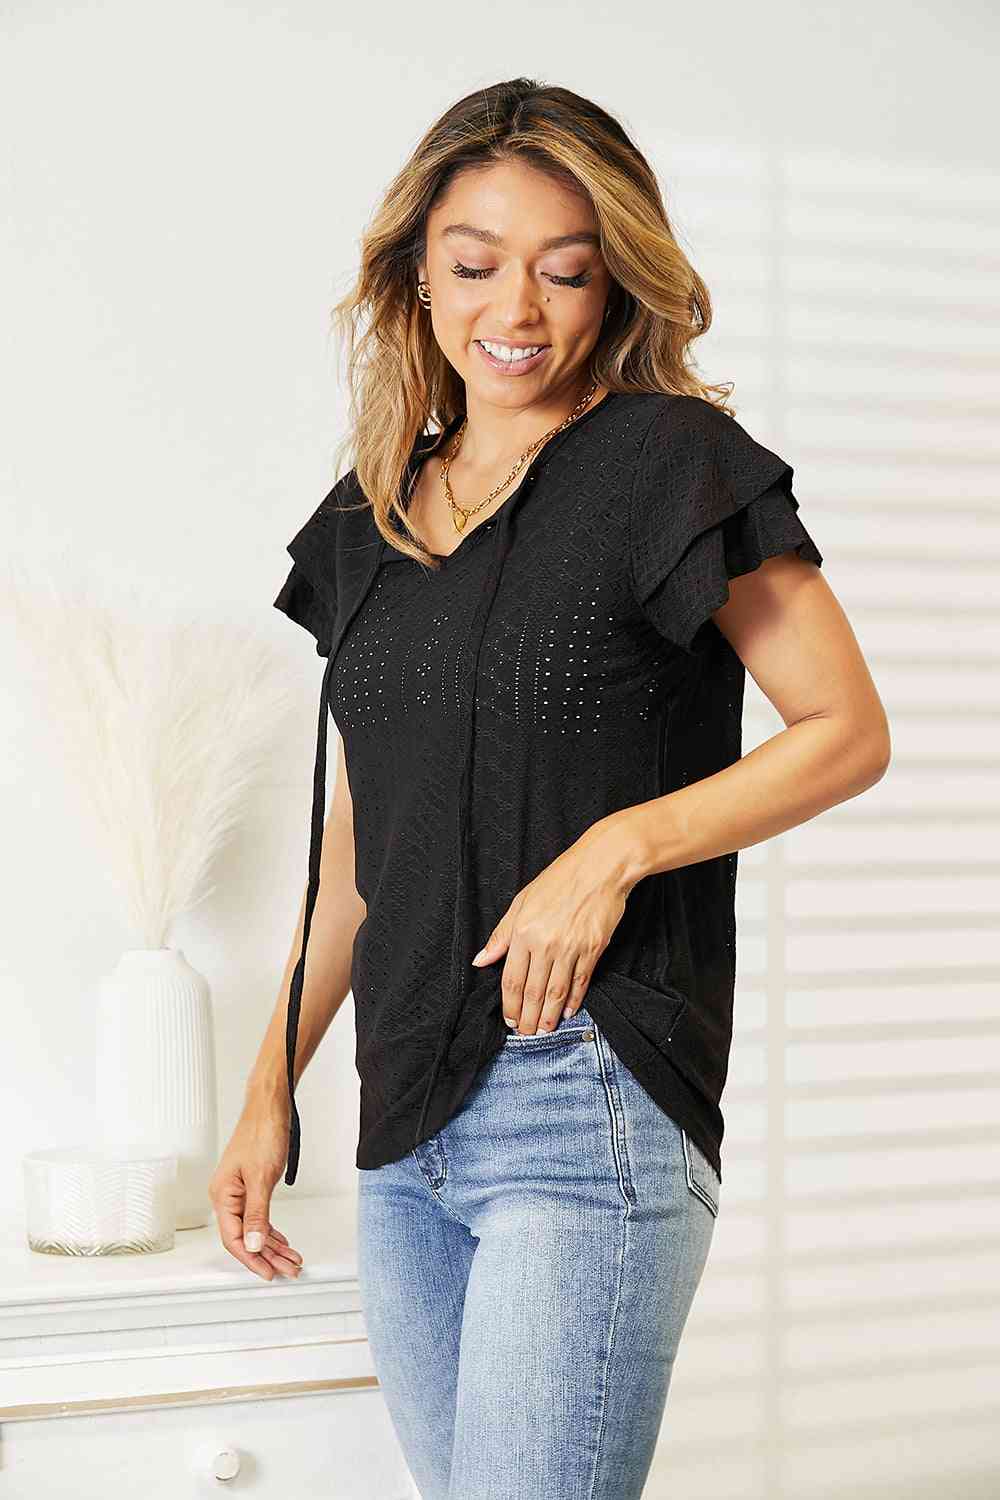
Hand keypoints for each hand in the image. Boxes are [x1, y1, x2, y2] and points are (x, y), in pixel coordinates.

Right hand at [209, 1106, 304, 1281]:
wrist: (269, 1106)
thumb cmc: (262, 1132)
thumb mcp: (261, 1178)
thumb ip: (256, 1215)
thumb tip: (252, 1245)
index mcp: (222, 1195)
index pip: (233, 1238)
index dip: (251, 1258)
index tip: (269, 1272)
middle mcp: (227, 1195)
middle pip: (245, 1237)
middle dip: (268, 1255)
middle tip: (288, 1269)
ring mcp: (239, 1190)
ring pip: (253, 1228)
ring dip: (273, 1245)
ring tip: (291, 1259)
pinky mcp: (251, 1185)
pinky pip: (258, 1216)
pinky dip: (271, 1230)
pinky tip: (281, 1240)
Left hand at [471, 818, 636, 1034]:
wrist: (602, 866)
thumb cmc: (561, 879)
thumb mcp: (522, 900)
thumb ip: (501, 934)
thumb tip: (481, 959)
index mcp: (524, 931)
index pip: (512, 979)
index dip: (510, 1005)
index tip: (510, 1019)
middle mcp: (546, 943)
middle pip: (533, 991)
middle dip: (528, 1018)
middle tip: (526, 1033)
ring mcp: (571, 948)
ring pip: (556, 992)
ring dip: (549, 1016)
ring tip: (544, 1030)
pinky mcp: (593, 949)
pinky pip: (580, 981)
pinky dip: (573, 1000)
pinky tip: (566, 1012)